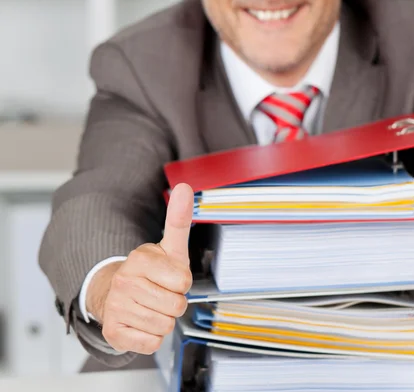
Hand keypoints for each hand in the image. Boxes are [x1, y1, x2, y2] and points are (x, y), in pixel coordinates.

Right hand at [87, 183, 194, 354]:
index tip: (170, 277)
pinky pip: (151, 343)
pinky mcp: (113, 332)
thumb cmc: (152, 271)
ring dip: (164, 320)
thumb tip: (185, 186)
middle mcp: (124, 282)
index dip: (182, 283)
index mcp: (140, 258)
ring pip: (165, 325)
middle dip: (174, 302)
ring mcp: (116, 307)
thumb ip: (179, 219)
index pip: (183, 281)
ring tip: (152, 306)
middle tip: (161, 294)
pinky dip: (152, 337)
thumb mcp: (169, 246)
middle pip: (176, 306)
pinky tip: (141, 323)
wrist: (116, 294)